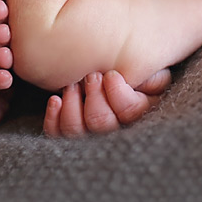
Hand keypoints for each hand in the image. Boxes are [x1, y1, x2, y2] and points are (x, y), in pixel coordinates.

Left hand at [43, 68, 171, 136]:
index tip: (110, 75)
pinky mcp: (68, 135)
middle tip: (91, 76)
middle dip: (94, 98)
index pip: (131, 112)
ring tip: (71, 85)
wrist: (104, 67)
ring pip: (78, 131)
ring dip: (72, 105)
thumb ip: (148, 71)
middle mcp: (117, 130)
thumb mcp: (146, 66)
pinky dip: (54, 118)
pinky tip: (55, 100)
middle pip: (103, 124)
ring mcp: (90, 136)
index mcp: (142, 112)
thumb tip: (133, 75)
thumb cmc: (130, 65)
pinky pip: (58, 134)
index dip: (118, 94)